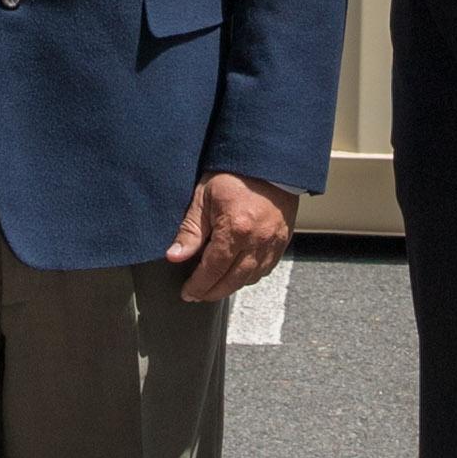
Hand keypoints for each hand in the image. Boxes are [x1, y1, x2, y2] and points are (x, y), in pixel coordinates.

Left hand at [165, 171, 297, 307]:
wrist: (268, 162)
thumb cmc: (233, 175)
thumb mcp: (203, 197)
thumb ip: (190, 230)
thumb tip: (174, 257)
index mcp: (235, 229)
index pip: (213, 270)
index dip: (198, 285)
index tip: (187, 293)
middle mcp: (257, 241)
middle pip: (232, 281)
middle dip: (212, 292)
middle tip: (197, 295)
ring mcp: (273, 243)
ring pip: (250, 279)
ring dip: (231, 286)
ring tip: (214, 286)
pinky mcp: (282, 241)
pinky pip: (265, 269)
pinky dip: (249, 276)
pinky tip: (237, 274)